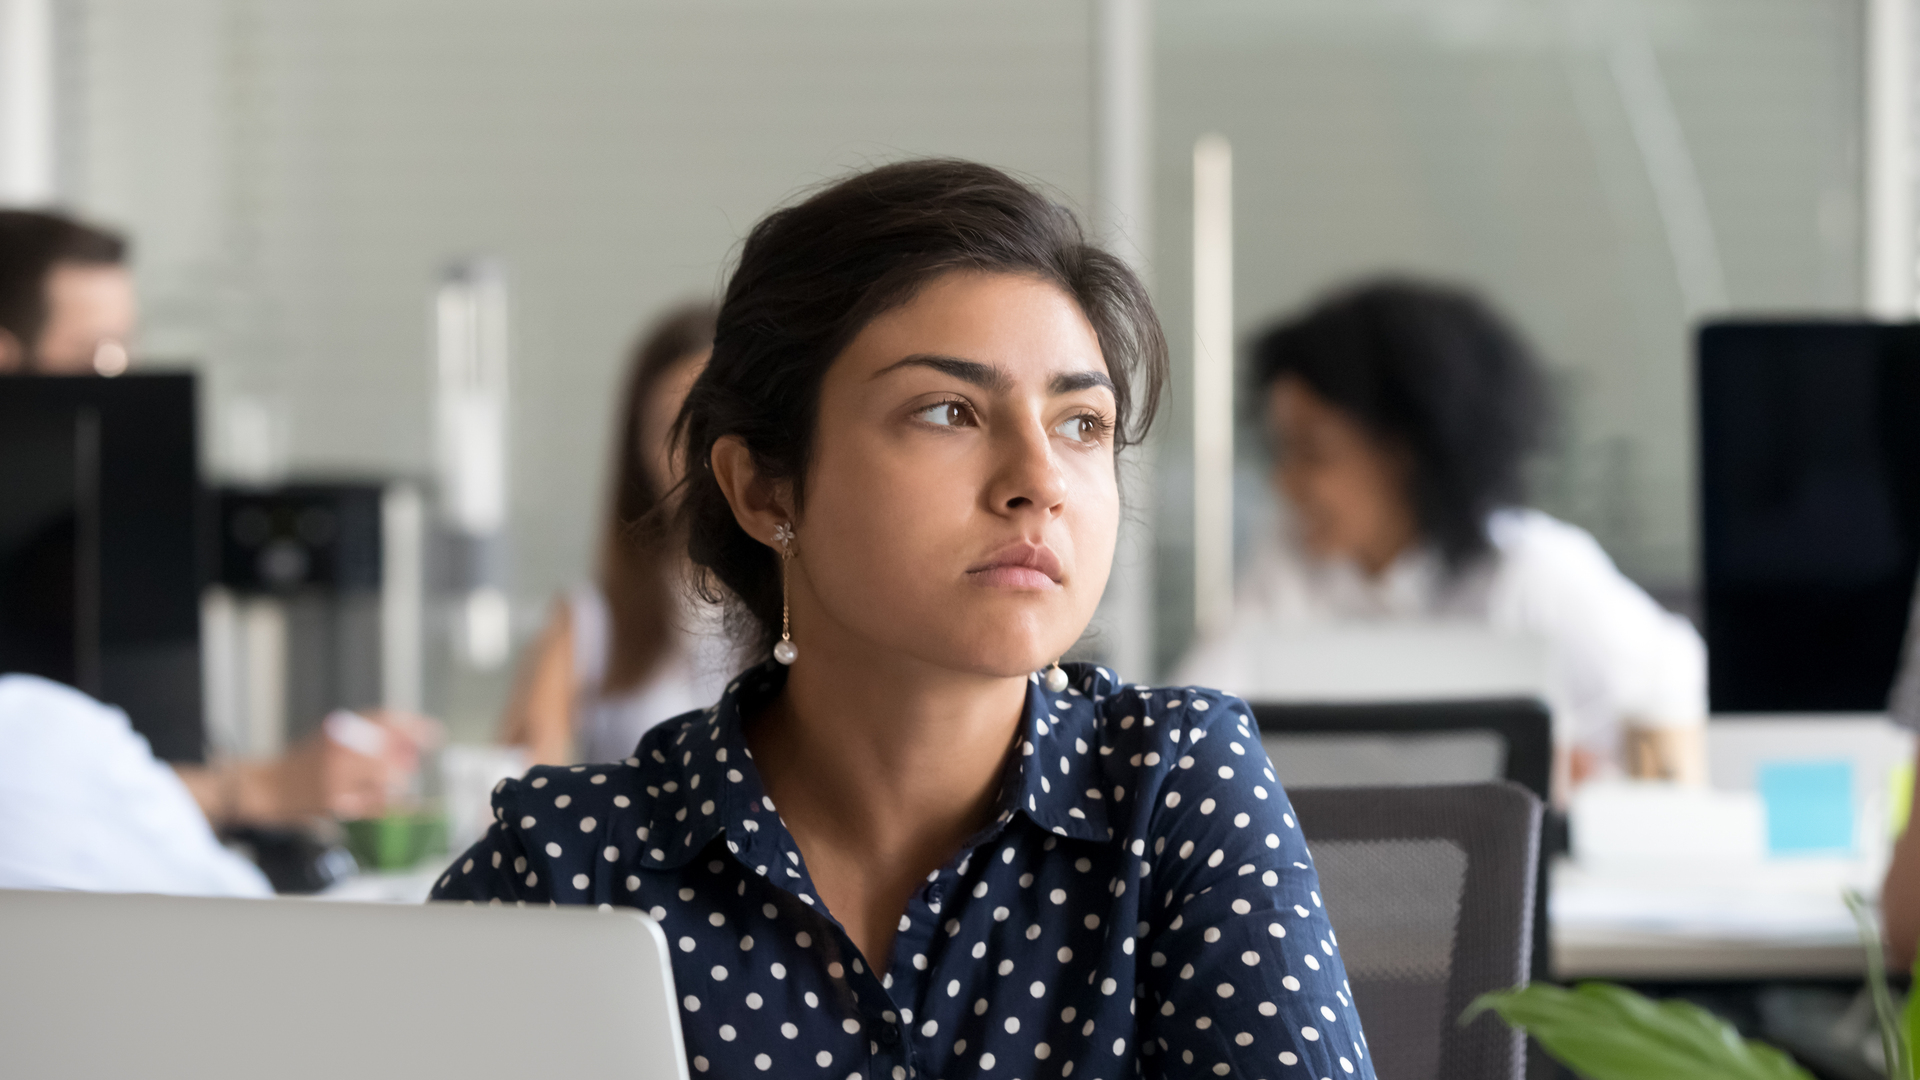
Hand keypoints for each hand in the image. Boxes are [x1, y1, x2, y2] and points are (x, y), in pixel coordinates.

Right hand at [242, 710, 440, 823]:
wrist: (266, 787)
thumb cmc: (303, 763)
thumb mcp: (332, 738)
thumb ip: (365, 736)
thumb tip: (409, 741)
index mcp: (339, 730)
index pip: (386, 721)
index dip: (414, 727)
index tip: (434, 734)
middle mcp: (339, 752)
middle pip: (391, 755)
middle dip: (405, 763)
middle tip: (408, 766)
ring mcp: (337, 779)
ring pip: (386, 782)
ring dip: (395, 785)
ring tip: (388, 785)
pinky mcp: (333, 804)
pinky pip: (373, 805)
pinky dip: (384, 804)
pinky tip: (382, 802)